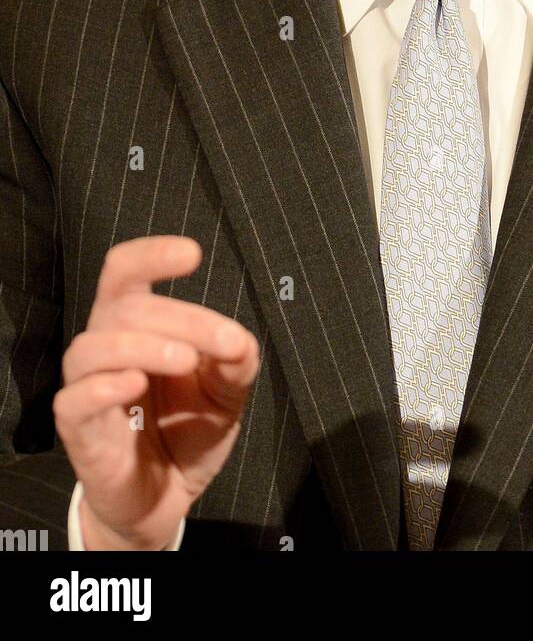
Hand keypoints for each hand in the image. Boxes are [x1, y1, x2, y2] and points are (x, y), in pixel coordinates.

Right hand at [53, 235, 259, 549]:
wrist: (166, 497)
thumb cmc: (186, 430)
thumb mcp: (226, 392)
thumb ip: (236, 361)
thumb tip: (240, 341)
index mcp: (136, 323)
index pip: (126, 271)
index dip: (151, 254)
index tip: (191, 254)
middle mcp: (105, 345)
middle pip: (125, 308)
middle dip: (183, 318)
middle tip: (225, 341)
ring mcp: (86, 386)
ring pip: (93, 346)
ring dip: (144, 345)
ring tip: (185, 360)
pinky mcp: (77, 430)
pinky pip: (75, 399)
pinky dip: (104, 386)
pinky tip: (136, 384)